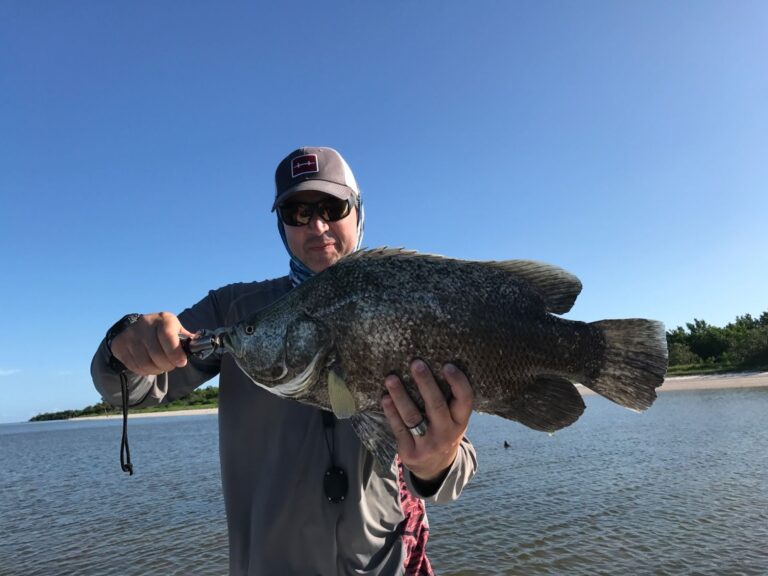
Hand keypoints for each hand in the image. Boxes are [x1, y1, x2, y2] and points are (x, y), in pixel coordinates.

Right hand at [109, 312, 192, 375]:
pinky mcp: (120, 346)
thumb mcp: (175, 329)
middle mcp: (145, 325)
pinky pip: (135, 366)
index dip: (175, 352)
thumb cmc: (161, 330)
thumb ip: (187, 338)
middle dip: (168, 365)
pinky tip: (150, 365)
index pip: (167, 336)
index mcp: (163, 319)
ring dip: (157, 370)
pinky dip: (145, 371)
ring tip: (161, 366)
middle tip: (172, 365)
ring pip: (145, 363)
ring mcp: (131, 335)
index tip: (182, 362)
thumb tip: (201, 345)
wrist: (133, 327)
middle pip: (157, 354)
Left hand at [381, 360, 473, 482]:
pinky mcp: (410, 452)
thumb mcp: (453, 420)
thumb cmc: (443, 431)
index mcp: (460, 422)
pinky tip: (385, 398)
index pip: (465, 400)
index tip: (447, 365)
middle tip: (416, 363)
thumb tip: (429, 366)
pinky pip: (398, 428)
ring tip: (391, 378)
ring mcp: (428, 444)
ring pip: (413, 417)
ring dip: (400, 395)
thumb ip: (447, 400)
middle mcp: (447, 434)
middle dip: (426, 383)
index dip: (458, 382)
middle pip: (436, 406)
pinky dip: (391, 412)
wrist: (435, 468)